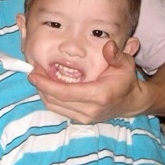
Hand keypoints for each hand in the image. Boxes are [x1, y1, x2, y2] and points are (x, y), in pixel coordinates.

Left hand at [28, 40, 146, 122]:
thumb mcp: (126, 63)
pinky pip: (59, 110)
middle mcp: (90, 110)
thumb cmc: (126, 79)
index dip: (46, 84)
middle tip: (33, 70)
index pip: (65, 93)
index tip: (33, 74)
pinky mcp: (81, 119)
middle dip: (41, 86)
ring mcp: (85, 117)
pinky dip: (50, 98)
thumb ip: (116, 54)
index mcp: (99, 96)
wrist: (131, 102)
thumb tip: (109, 45)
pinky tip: (47, 85)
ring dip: (43, 92)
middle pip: (55, 101)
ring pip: (54, 107)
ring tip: (38, 76)